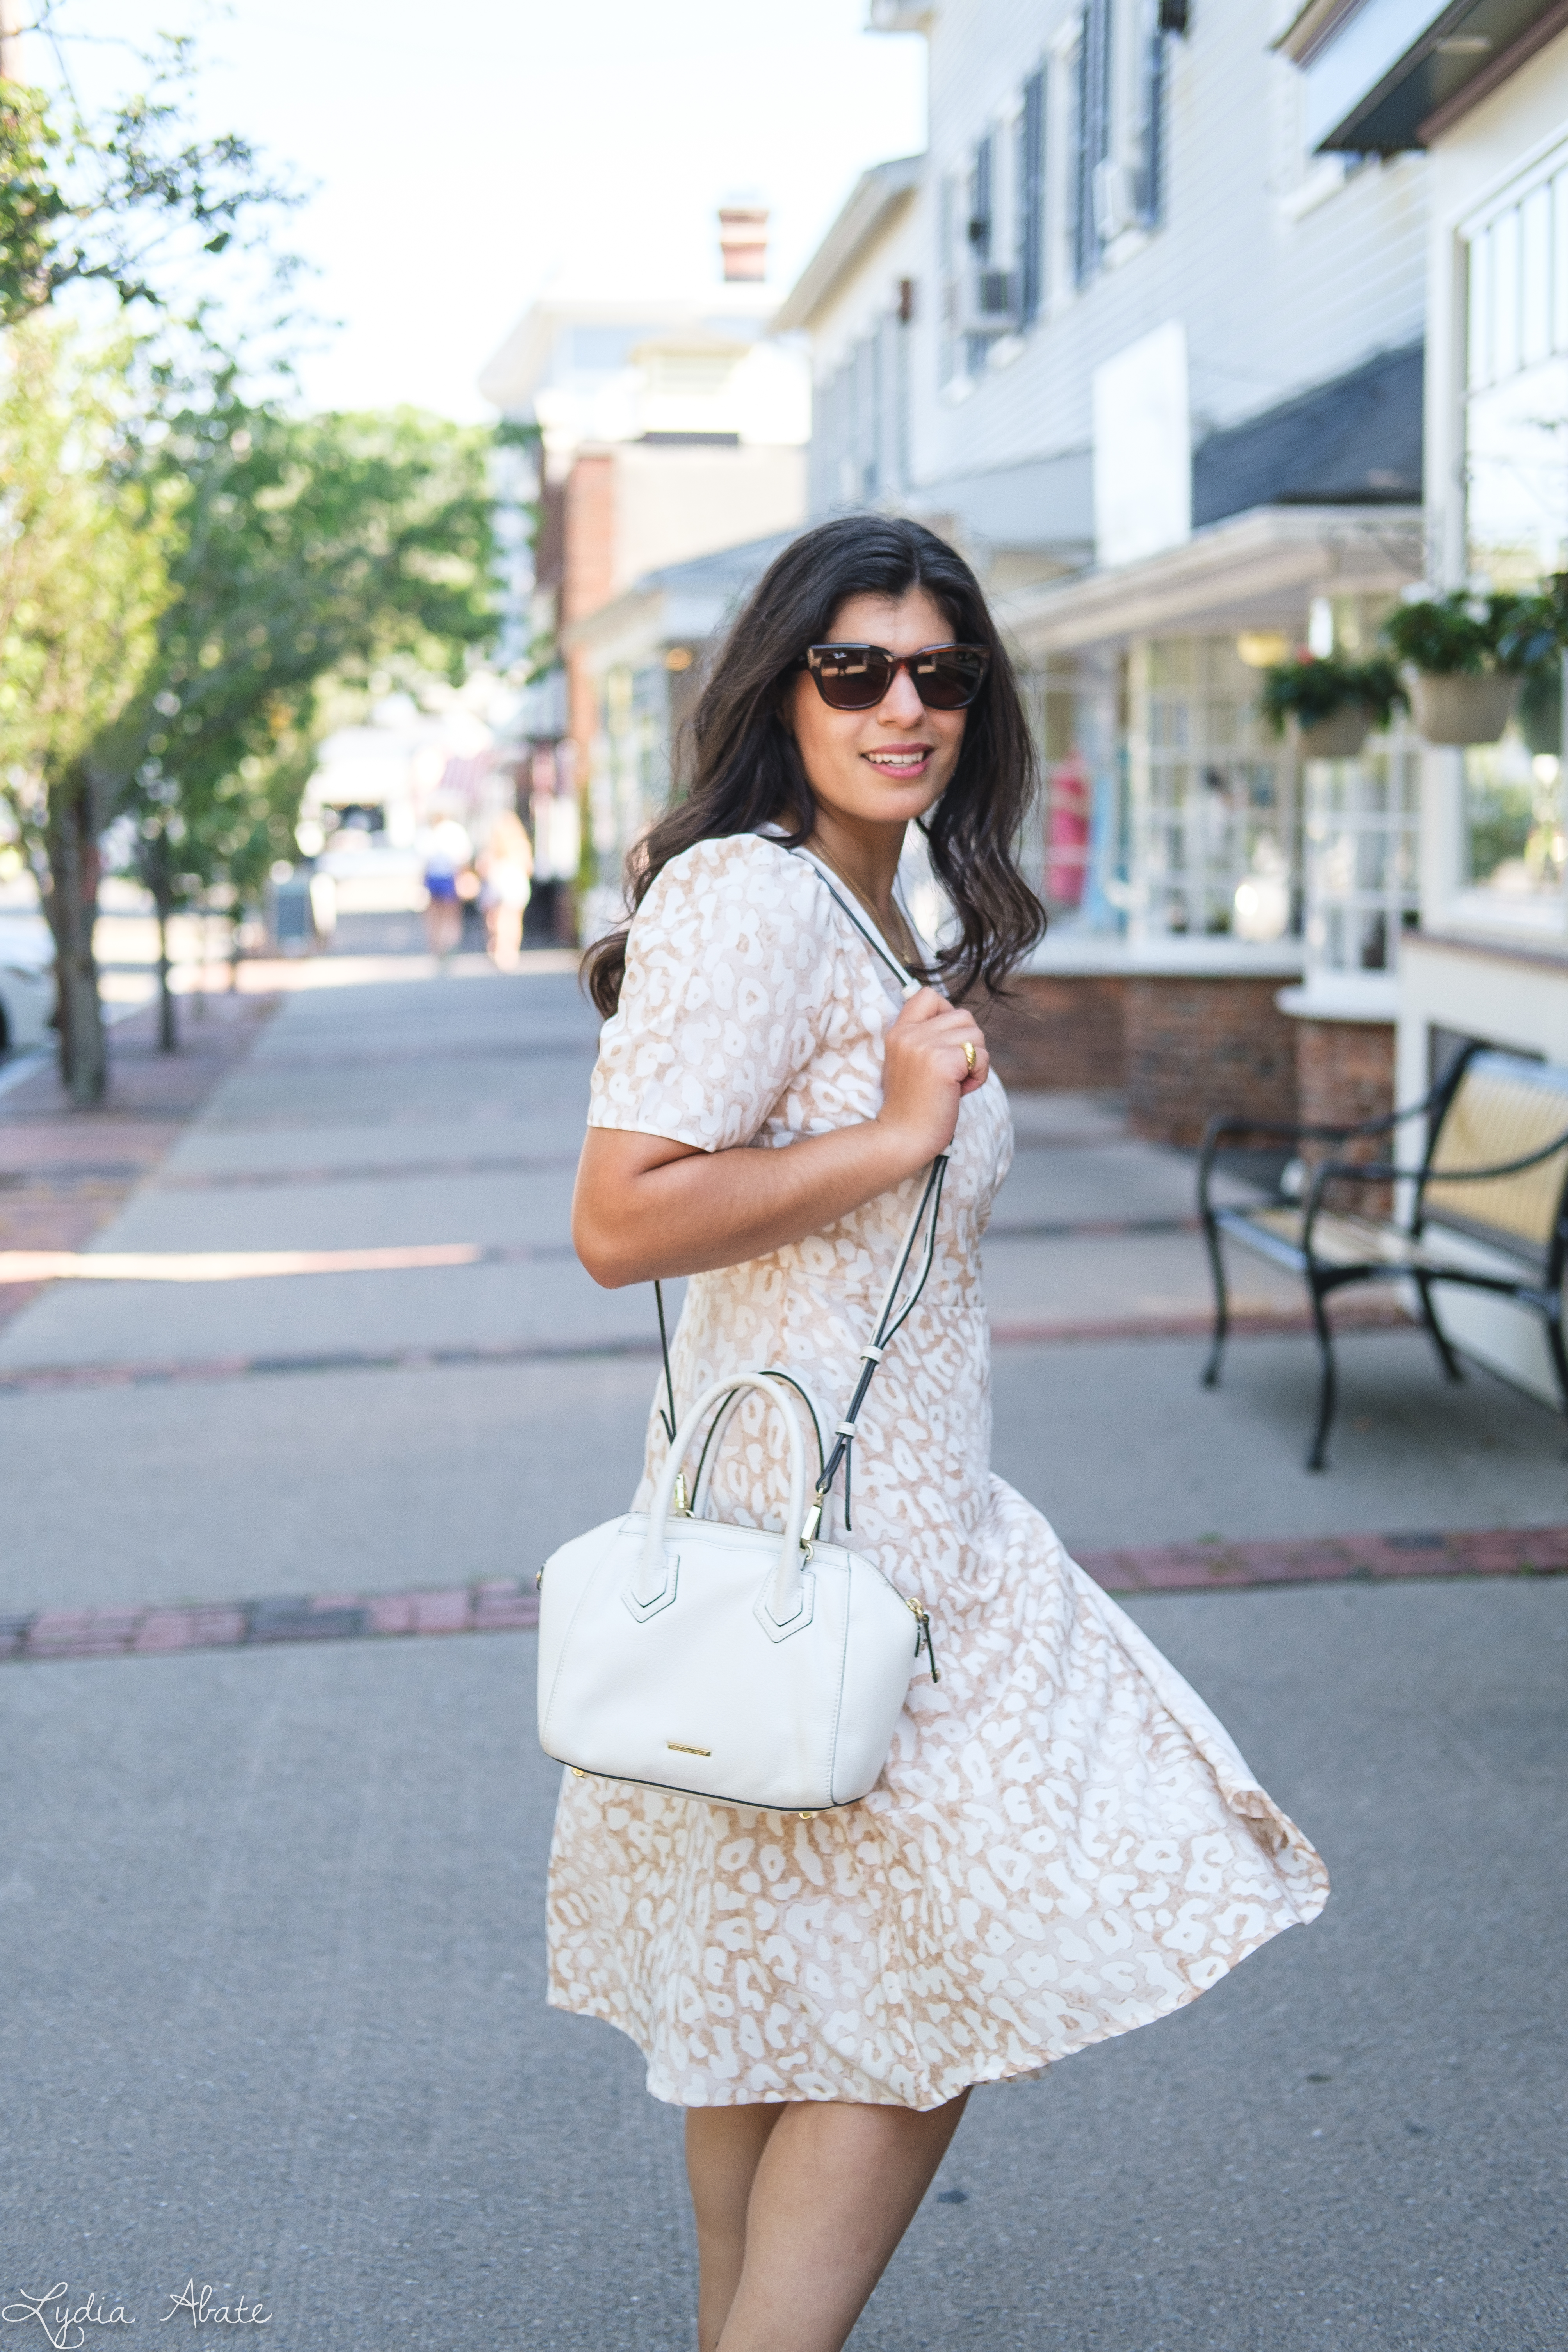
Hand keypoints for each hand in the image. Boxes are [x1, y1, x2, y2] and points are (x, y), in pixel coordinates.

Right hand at [875, 988, 988, 1162]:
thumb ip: (926, 1040)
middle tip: (952, 1072)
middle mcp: (910, 1033)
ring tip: (954, 1083)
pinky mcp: (943, 1062)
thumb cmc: (912, 1107)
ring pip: (976, 1034)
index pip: (928, 995)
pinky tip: (960, 1091)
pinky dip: (979, 1076)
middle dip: (968, 1044)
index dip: (947, 1012)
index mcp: (898, 1031)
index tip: (946, 1042)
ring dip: (975, 1061)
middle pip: (963, 1016)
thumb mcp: (910, 1063)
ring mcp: (925, 1045)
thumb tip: (963, 1026)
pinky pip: (981, 1056)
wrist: (901, 1137)